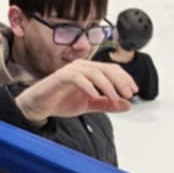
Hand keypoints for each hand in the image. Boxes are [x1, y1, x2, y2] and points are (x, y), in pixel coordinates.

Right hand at [16, 58, 135, 124]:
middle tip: (128, 93)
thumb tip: (128, 105)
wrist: (39, 105)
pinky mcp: (61, 77)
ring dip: (107, 85)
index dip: (125, 78)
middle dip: (120, 81)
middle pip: (106, 69)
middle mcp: (82, 67)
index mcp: (90, 71)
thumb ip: (107, 104)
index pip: (112, 69)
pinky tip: (95, 95)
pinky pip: (77, 78)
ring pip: (94, 73)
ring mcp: (72, 70)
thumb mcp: (89, 105)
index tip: (134, 90)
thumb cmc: (61, 101)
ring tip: (115, 97)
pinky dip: (88, 86)